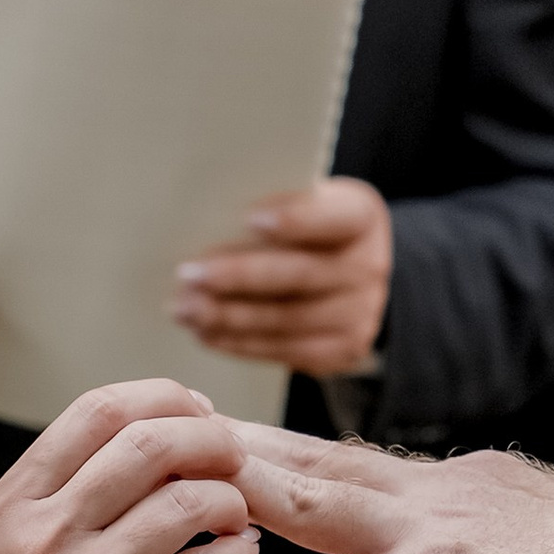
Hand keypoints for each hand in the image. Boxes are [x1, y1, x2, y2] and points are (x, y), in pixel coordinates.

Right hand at [0, 381, 256, 553]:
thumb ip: (53, 501)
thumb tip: (134, 446)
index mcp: (11, 506)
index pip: (96, 411)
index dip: (160, 399)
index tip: (192, 411)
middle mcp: (45, 534)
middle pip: (150, 441)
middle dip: (210, 438)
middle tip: (234, 455)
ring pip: (190, 499)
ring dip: (231, 500)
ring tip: (235, 518)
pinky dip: (236, 553)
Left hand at [171, 178, 392, 378]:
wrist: (354, 274)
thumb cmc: (310, 228)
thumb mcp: (308, 203)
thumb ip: (275, 208)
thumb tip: (205, 223)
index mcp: (361, 216)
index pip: (331, 217)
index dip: (295, 219)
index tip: (250, 218)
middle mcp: (368, 266)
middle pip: (299, 274)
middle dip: (239, 276)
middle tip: (190, 275)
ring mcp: (360, 314)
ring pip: (285, 319)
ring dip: (228, 316)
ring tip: (185, 309)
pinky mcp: (342, 350)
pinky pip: (283, 350)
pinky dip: (238, 342)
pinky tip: (206, 332)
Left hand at [192, 424, 553, 553]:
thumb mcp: (551, 539)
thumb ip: (505, 535)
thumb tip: (493, 545)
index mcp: (464, 483)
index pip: (360, 464)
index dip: (294, 452)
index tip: (241, 439)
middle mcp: (435, 494)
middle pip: (316, 460)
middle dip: (240, 444)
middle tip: (172, 426)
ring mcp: (425, 538)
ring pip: (306, 503)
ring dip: (232, 493)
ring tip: (166, 486)